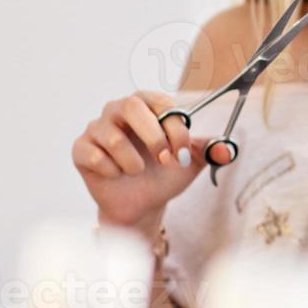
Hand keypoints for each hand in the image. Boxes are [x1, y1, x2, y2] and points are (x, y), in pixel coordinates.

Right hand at [71, 90, 221, 231]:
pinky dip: (112, 172)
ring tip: (136, 171)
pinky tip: (116, 175)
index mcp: (147, 104)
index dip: (174, 128)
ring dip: (133, 163)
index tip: (183, 152)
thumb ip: (211, 150)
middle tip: (163, 160)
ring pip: (113, 138)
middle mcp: (118, 109)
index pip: (161, 103)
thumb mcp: (192, 161)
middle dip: (153, 137)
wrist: (143, 204)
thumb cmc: (165, 174)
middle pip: (132, 106)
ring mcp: (96, 127)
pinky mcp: (80, 149)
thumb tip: (227, 149)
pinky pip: (94, 156)